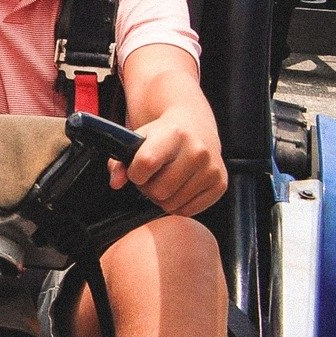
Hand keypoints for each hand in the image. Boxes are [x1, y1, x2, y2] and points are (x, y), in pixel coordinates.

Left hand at [110, 110, 226, 215]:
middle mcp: (197, 150)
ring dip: (162, 198)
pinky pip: (189, 211)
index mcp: (173, 134)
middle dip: (148, 188)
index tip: (137, 170)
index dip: (135, 173)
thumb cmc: (162, 135)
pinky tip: (178, 187)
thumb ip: (120, 161)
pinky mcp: (220, 184)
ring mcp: (211, 168)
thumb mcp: (139, 139)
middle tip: (151, 177)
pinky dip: (177, 204)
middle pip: (159, 190)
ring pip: (172, 204)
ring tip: (164, 181)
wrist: (195, 125)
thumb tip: (116, 183)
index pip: (146, 163)